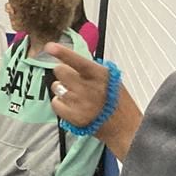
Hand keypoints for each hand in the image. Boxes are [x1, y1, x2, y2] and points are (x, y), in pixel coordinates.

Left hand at [44, 44, 143, 159]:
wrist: (125, 128)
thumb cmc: (118, 101)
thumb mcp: (110, 79)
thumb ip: (91, 69)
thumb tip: (69, 59)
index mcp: (100, 75)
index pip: (78, 61)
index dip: (62, 53)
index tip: (49, 46)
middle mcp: (89, 88)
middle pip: (60, 70)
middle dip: (63, 73)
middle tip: (73, 80)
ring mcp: (80, 103)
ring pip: (56, 86)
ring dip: (62, 89)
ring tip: (76, 96)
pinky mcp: (74, 117)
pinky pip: (55, 103)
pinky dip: (61, 104)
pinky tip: (72, 106)